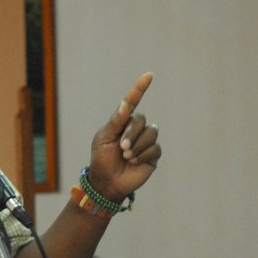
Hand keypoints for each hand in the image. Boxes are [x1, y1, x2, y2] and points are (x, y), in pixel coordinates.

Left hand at [86, 72, 161, 201]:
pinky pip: (155, 148)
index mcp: (122, 122)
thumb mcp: (104, 138)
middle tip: (121, 148)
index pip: (133, 101)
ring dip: (137, 145)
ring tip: (127, 156)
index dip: (140, 88)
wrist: (107, 182)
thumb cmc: (102, 159)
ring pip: (151, 133)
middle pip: (142, 120)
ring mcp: (145, 142)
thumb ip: (116, 121)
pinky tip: (134, 162)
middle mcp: (136, 129)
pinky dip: (143, 155)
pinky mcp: (153, 155)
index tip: (149, 75)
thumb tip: (126, 104)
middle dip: (131, 134)